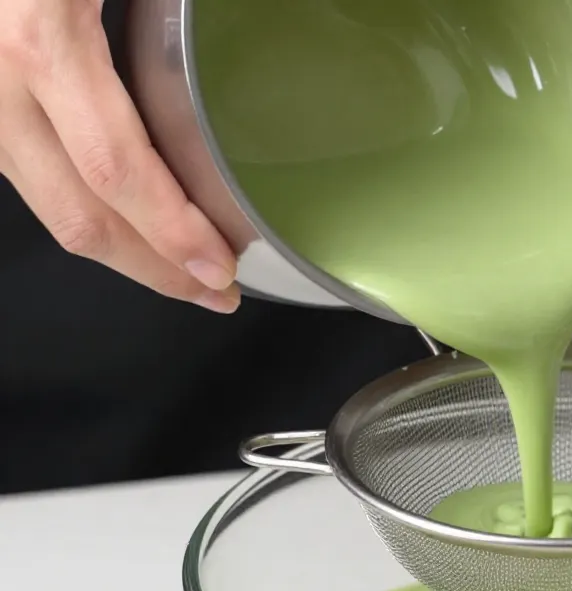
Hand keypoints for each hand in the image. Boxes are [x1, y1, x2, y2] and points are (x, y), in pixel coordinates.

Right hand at [0, 0, 240, 312]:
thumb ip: (168, 14)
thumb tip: (247, 33)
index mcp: (39, 40)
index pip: (115, 167)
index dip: (169, 231)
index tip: (220, 268)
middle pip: (78, 215)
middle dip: (154, 270)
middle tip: (216, 293)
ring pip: (51, 206)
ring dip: (125, 249)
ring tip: (187, 268)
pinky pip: (35, 172)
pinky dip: (92, 207)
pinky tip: (137, 217)